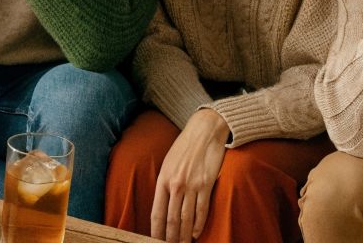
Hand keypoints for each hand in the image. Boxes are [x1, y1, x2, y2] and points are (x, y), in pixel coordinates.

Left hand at [150, 109, 229, 241]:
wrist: (204, 131)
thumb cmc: (185, 147)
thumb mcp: (168, 163)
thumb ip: (165, 183)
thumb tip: (163, 205)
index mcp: (163, 179)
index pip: (157, 213)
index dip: (156, 231)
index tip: (155, 241)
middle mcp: (176, 184)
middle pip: (172, 219)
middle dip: (170, 237)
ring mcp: (192, 185)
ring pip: (186, 218)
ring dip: (185, 235)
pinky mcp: (206, 184)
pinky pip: (202, 210)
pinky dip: (198, 224)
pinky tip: (196, 233)